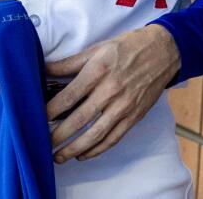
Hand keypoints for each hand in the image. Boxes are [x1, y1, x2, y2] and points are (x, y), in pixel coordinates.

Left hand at [44, 24, 180, 162]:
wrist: (164, 51)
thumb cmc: (128, 47)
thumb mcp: (98, 48)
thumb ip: (70, 62)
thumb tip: (45, 69)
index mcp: (99, 70)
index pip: (69, 96)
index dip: (51, 110)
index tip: (37, 118)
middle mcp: (111, 90)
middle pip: (80, 119)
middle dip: (58, 134)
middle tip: (43, 143)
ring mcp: (124, 106)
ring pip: (96, 134)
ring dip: (75, 148)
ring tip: (58, 156)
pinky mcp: (134, 116)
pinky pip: (113, 138)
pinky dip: (97, 149)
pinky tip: (83, 154)